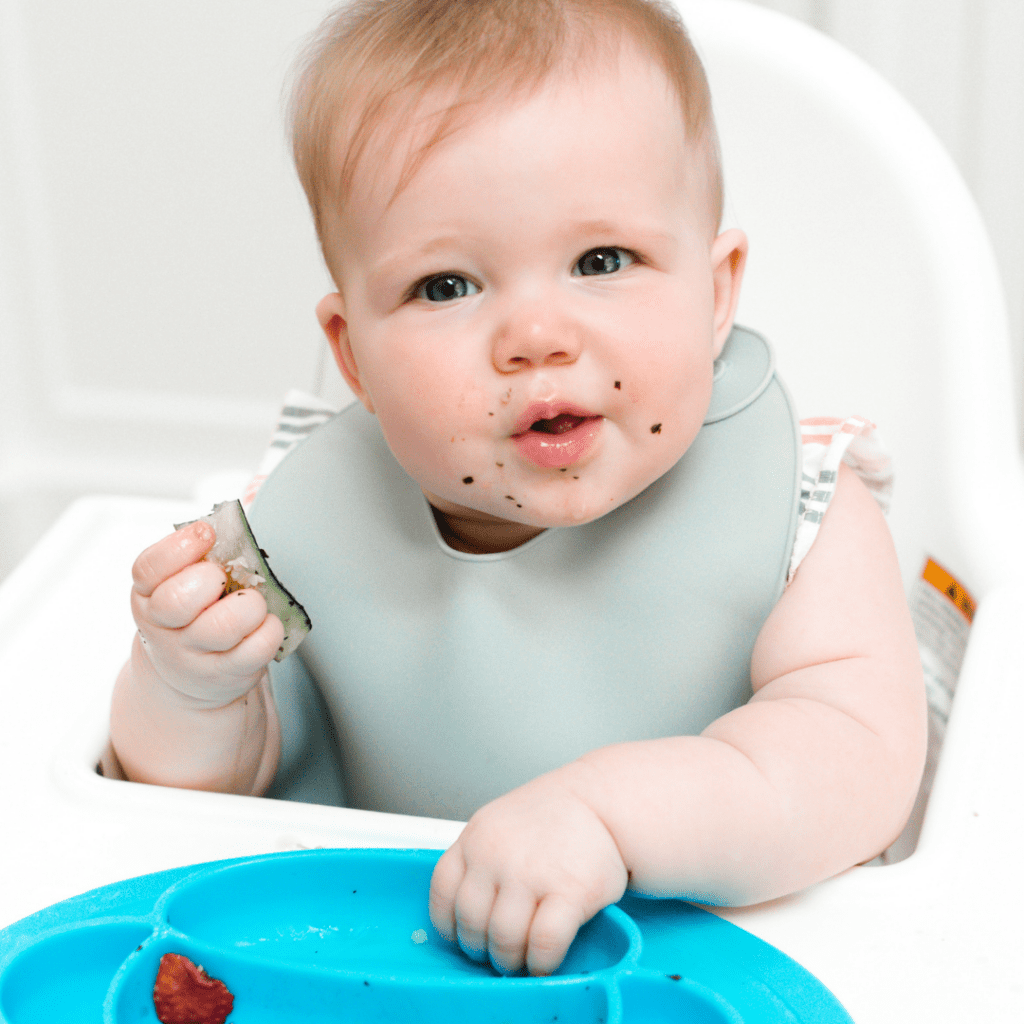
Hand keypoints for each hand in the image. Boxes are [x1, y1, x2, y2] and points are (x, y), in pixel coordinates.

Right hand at [130, 520, 283, 706]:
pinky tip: (265, 623)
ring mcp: (193, 654)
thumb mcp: (182, 582)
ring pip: (222, 627)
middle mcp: (165, 627)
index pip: (148, 569)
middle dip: (212, 578)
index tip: (206, 533)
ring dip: (250, 605)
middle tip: (227, 576)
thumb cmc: (192, 615)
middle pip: (179, 600)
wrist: (187, 674)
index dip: (178, 547)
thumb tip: (246, 508)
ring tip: (254, 601)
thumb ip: (204, 550)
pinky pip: (256, 649)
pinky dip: (270, 630)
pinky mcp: (225, 674)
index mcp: (149, 595)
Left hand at [428, 770, 627, 975]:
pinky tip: (545, 961)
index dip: (449, 923)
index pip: (443, 890)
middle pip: (471, 922)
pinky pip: (544, 945)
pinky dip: (541, 963)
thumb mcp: (501, 824)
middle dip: (482, 948)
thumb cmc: (553, 819)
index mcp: (477, 836)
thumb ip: (480, 861)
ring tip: (521, 960)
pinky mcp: (570, 892)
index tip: (462, 936)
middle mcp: (497, 854)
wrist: (603, 801)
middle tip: (498, 952)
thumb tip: (466, 917)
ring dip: (510, 960)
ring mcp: (532, 873)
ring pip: (503, 939)